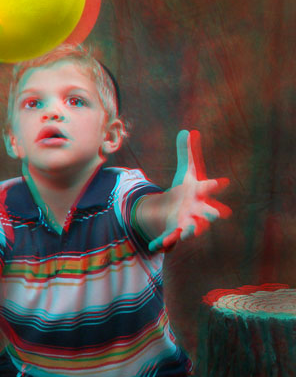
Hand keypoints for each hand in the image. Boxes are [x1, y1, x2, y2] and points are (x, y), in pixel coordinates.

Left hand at [148, 129, 230, 252]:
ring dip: (190, 231)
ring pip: (192, 229)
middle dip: (211, 214)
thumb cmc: (187, 190)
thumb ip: (186, 153)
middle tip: (217, 215)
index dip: (215, 185)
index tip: (223, 182)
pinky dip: (163, 243)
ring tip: (188, 232)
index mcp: (200, 194)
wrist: (179, 210)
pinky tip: (154, 246)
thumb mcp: (185, 172)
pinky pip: (170, 239)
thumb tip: (186, 130)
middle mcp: (198, 210)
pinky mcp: (175, 232)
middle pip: (208, 213)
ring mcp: (188, 223)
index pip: (209, 188)